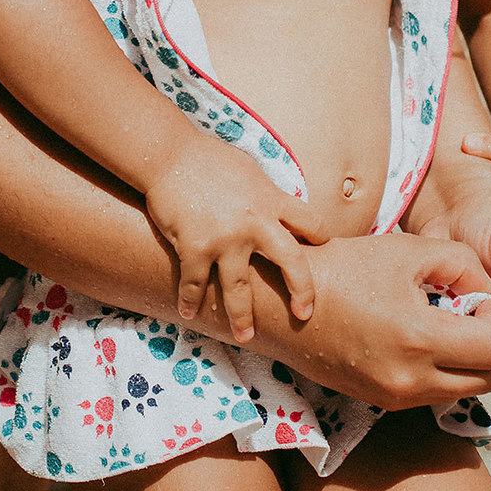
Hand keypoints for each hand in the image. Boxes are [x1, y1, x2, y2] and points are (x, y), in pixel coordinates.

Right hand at [146, 131, 326, 342]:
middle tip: (303, 313)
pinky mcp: (195, 248)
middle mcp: (255, 222)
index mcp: (271, 200)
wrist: (168, 154)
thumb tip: (277, 204)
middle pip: (291, 262)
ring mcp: (225, 239)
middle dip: (301, 291)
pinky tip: (189, 314)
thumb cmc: (208, 158)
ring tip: (245, 336)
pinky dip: (191, 301)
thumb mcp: (249, 170)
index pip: (311, 224)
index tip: (321, 250)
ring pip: (239, 288)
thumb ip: (266, 193)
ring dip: (241, 316)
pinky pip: (196, 284)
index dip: (319, 238)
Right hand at [262, 232, 490, 410]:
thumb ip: (464, 264)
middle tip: (469, 312)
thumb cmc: (344, 268)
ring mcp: (394, 396)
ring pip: (463, 391)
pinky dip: (441, 369)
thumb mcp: (410, 250)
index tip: (475, 296)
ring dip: (467, 359)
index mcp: (417, 340)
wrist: (282, 303)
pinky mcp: (381, 401)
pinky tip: (420, 337)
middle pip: (488, 380)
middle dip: (490, 343)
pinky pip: (433, 393)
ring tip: (444, 323)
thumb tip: (487, 293)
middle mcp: (408, 380)